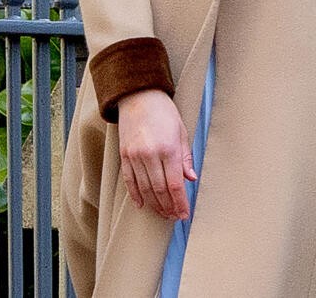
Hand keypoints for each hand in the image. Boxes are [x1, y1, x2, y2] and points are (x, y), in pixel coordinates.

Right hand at [116, 89, 193, 220]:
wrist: (139, 98)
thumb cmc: (165, 113)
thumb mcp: (181, 131)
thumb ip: (185, 157)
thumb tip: (191, 178)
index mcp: (168, 149)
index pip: (175, 184)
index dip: (180, 202)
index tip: (184, 213)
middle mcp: (150, 155)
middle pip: (159, 190)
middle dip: (168, 207)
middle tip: (174, 217)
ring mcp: (134, 157)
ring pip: (144, 189)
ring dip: (154, 204)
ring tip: (162, 214)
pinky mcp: (124, 157)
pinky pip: (130, 181)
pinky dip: (136, 195)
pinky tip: (143, 205)